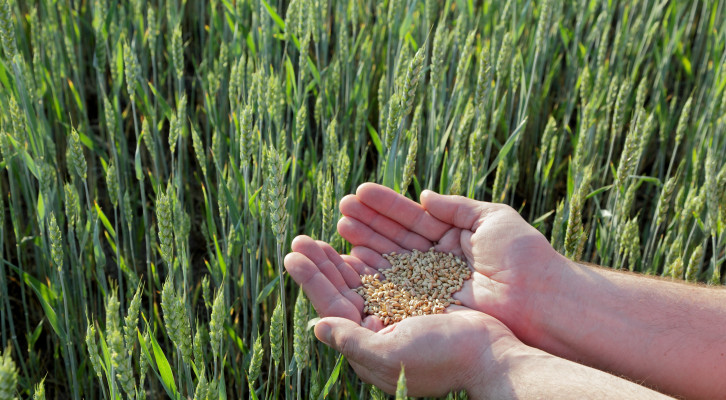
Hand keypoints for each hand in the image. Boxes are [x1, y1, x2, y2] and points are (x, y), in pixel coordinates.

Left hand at [284, 235, 523, 396]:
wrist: (493, 357)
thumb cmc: (443, 360)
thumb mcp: (391, 354)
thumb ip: (352, 341)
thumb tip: (316, 325)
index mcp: (369, 344)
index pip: (332, 306)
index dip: (312, 280)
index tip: (293, 255)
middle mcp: (381, 327)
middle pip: (344, 289)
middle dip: (323, 263)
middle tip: (301, 239)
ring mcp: (400, 311)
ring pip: (366, 277)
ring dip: (346, 254)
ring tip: (331, 229)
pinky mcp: (421, 297)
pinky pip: (391, 271)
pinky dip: (377, 254)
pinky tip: (364, 241)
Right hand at [338, 183, 561, 343]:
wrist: (539, 296)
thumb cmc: (522, 253)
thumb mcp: (491, 217)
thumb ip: (456, 207)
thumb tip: (425, 196)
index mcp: (454, 235)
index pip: (413, 217)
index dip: (387, 206)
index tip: (360, 193)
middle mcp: (439, 258)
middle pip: (397, 237)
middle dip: (369, 223)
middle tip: (342, 208)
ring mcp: (432, 281)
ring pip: (392, 259)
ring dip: (366, 243)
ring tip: (340, 225)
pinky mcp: (429, 304)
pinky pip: (397, 286)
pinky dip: (375, 272)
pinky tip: (353, 256)